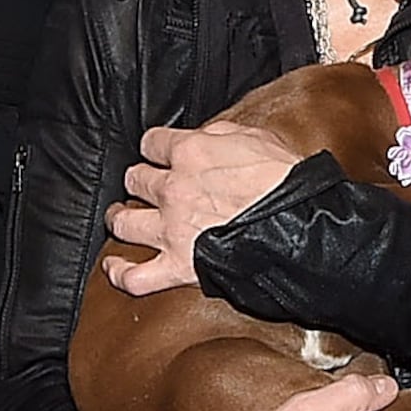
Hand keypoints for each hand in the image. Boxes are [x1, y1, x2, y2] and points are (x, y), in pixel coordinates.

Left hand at [101, 119, 304, 294]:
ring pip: (123, 223)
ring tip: (120, 217)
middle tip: (144, 185)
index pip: (152, 142)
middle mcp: (172, 189)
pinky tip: (112, 267)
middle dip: (139, 180)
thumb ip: (221, 134)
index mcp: (190, 153)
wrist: (298, 227)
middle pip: (135, 179)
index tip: (158, 152)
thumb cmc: (284, 182)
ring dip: (119, 218)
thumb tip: (207, 137)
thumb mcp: (256, 138)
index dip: (155, 147)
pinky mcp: (177, 267)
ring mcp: (170, 230)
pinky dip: (118, 273)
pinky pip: (134, 276)